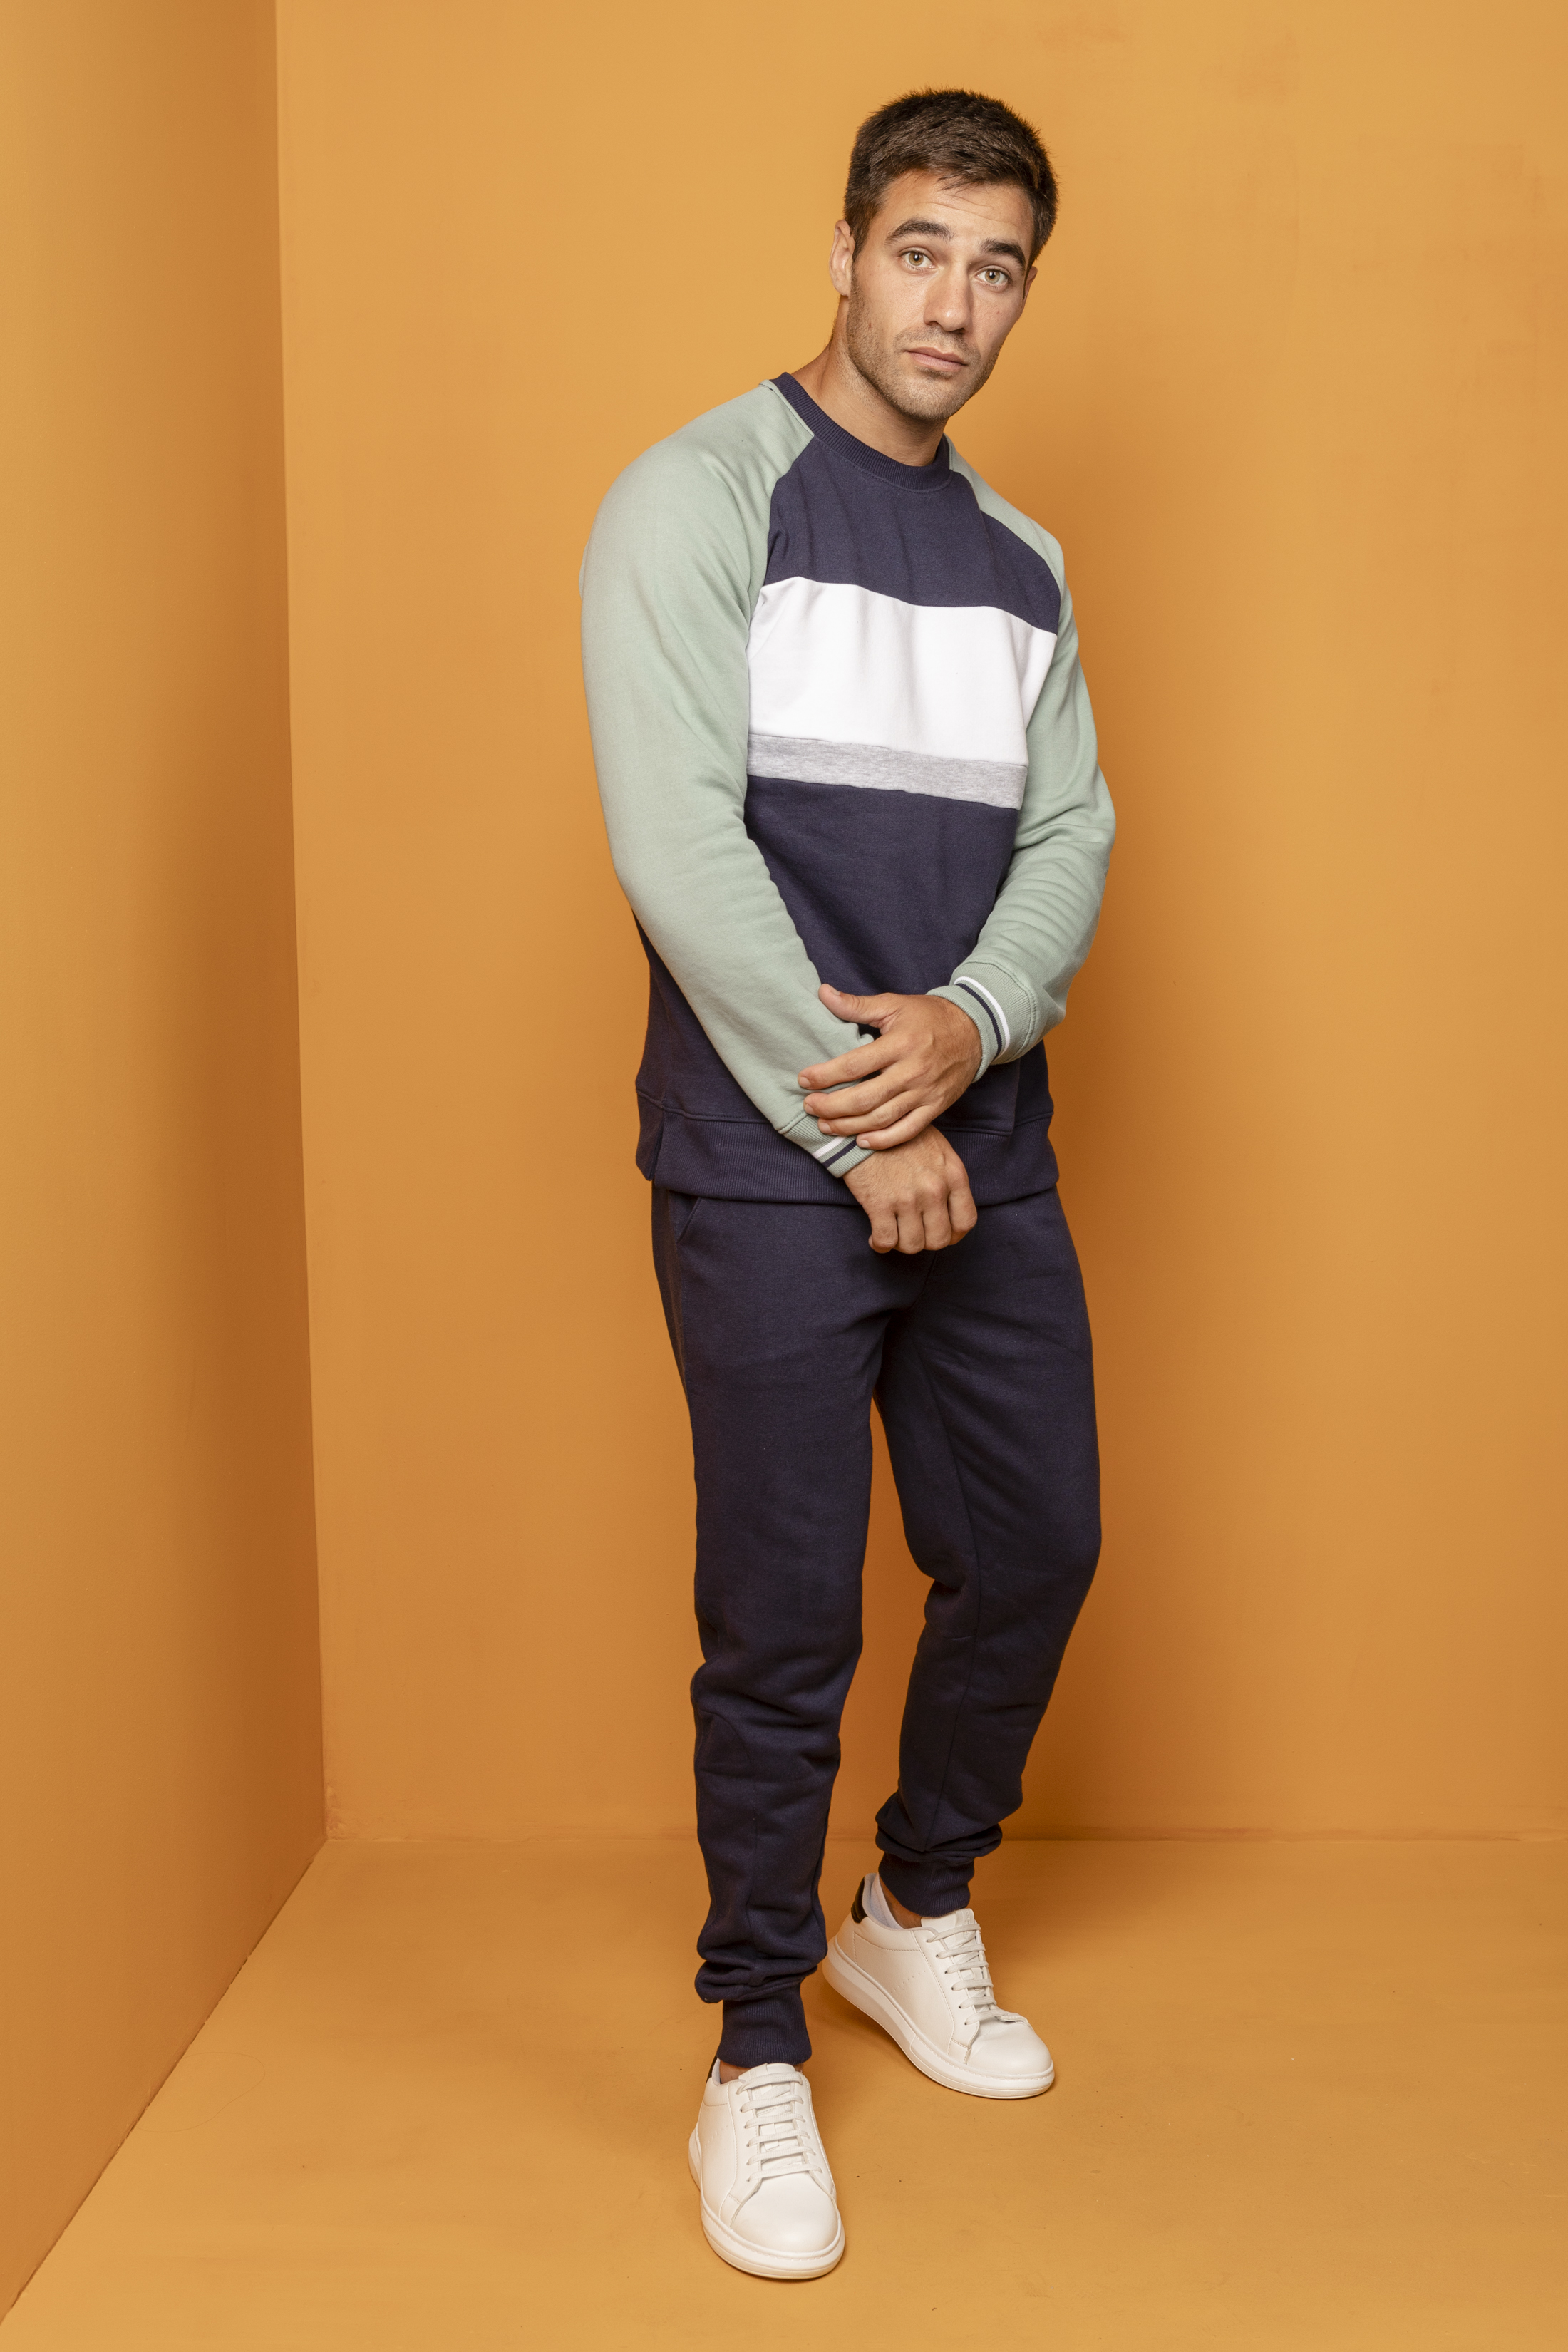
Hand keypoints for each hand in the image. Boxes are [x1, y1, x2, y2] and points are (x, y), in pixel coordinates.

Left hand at [799, 985, 982, 1149]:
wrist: (974, 1031)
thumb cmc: (928, 1017)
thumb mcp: (894, 1004)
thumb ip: (857, 1005)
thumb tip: (823, 993)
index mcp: (900, 1043)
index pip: (855, 1064)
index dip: (826, 1075)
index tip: (804, 1080)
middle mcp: (912, 1071)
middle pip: (865, 1098)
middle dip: (832, 1106)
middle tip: (810, 1107)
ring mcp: (925, 1092)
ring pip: (882, 1118)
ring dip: (849, 1126)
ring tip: (825, 1125)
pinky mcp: (935, 1107)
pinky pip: (907, 1130)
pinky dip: (883, 1140)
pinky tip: (861, 1141)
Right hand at [844, 1129, 977, 1254]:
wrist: (865, 1124)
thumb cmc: (900, 1135)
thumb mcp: (937, 1149)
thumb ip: (948, 1176)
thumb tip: (949, 1206)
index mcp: (953, 1175)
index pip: (966, 1221)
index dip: (954, 1235)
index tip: (942, 1234)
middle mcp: (935, 1189)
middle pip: (940, 1239)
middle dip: (927, 1242)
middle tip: (915, 1234)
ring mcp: (908, 1198)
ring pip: (913, 1245)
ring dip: (903, 1245)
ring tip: (895, 1235)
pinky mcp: (880, 1204)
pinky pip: (886, 1241)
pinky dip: (881, 1245)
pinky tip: (876, 1239)